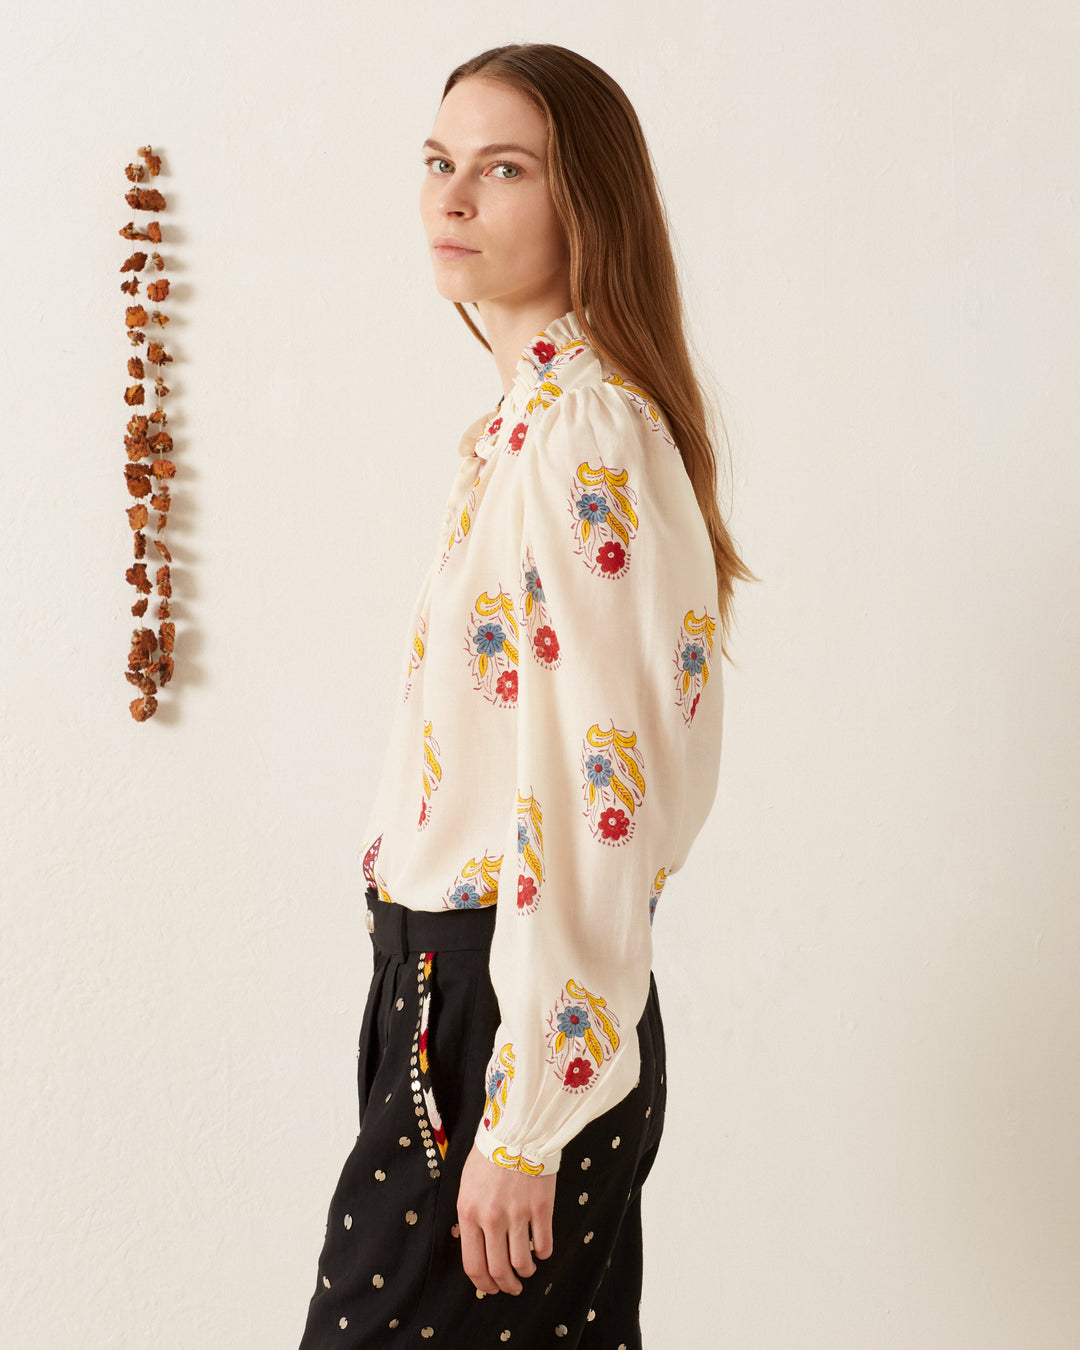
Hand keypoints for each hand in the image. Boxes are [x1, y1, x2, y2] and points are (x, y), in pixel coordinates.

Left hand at [456, 1144, 555, 1294]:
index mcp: (469, 1214)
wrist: (516, 1131)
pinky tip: (540, 1249)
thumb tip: (473, 1245)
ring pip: (522, 1262)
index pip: (473, 1265)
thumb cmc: (489, 1157)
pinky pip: (543, 1245)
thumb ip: (469, 1217)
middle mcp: (492, 1219)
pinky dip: (543, 1253)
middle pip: (499, 1269)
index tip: (492, 1288)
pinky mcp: (542, 1208)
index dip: (484, 1284)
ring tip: (527, 1269)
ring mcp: (518, 1214)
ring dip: (525, 1272)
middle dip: (506, 1285)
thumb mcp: (467, 1186)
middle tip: (512, 1287)